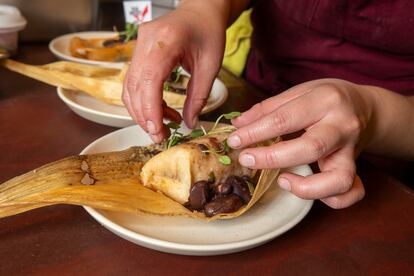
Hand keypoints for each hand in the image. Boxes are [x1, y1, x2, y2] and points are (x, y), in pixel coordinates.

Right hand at [123, 4, 226, 141]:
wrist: (200, 11)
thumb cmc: (209, 33)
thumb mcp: (211, 66)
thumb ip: (199, 96)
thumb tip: (190, 123)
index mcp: (166, 42)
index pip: (150, 81)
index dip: (151, 110)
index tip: (158, 132)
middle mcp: (146, 42)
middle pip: (135, 87)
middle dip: (145, 116)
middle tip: (160, 136)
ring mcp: (138, 46)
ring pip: (130, 87)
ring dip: (142, 111)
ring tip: (162, 125)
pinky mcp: (138, 52)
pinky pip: (133, 81)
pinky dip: (143, 100)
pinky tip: (159, 110)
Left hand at [227, 79, 376, 208]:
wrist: (365, 107)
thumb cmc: (326, 99)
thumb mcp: (299, 93)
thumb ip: (268, 108)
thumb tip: (238, 124)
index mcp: (324, 100)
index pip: (283, 119)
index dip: (254, 132)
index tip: (234, 141)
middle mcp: (342, 125)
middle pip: (310, 148)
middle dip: (272, 158)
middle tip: (246, 159)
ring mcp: (352, 149)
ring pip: (339, 178)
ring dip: (307, 187)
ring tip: (282, 181)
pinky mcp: (357, 167)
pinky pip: (352, 192)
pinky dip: (332, 199)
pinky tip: (307, 189)